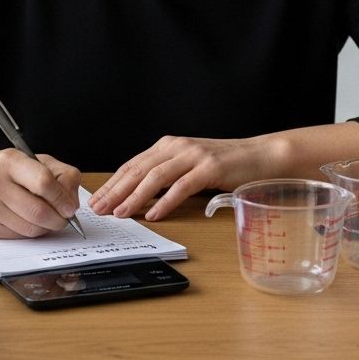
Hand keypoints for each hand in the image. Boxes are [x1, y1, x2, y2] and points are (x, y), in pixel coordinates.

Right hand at [0, 148, 81, 237]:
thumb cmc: (5, 169)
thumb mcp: (35, 160)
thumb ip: (62, 175)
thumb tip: (71, 203)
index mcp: (10, 161)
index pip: (43, 182)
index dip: (62, 198)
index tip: (69, 207)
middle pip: (38, 211)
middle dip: (58, 219)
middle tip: (63, 218)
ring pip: (30, 228)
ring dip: (46, 228)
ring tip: (47, 219)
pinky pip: (18, 236)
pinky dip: (30, 232)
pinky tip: (29, 221)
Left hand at [89, 135, 277, 220]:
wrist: (261, 156)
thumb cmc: (226, 165)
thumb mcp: (190, 166)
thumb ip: (167, 176)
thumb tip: (139, 198)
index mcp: (168, 145)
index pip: (133, 165)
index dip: (113, 183)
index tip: (97, 200)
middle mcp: (177, 146)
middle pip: (139, 170)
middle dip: (116, 191)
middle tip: (99, 209)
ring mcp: (194, 155)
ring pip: (156, 177)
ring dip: (135, 197)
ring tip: (121, 213)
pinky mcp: (210, 168)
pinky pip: (182, 186)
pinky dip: (166, 202)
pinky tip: (154, 215)